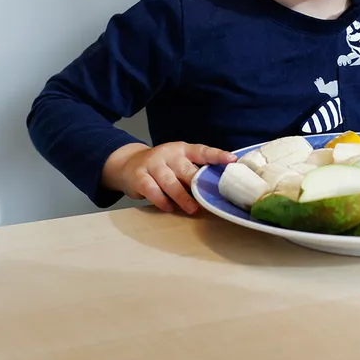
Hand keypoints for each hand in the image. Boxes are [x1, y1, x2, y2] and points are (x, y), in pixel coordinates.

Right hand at [102, 142, 237, 214]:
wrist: (127, 165)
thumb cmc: (162, 168)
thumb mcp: (178, 164)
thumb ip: (193, 172)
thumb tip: (216, 190)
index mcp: (183, 149)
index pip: (202, 151)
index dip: (217, 155)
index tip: (232, 160)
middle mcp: (169, 153)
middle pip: (186, 169)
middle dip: (197, 183)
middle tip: (208, 196)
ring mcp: (153, 164)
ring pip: (170, 182)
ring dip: (182, 197)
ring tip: (192, 209)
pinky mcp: (139, 176)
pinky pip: (152, 190)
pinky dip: (162, 201)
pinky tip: (168, 208)